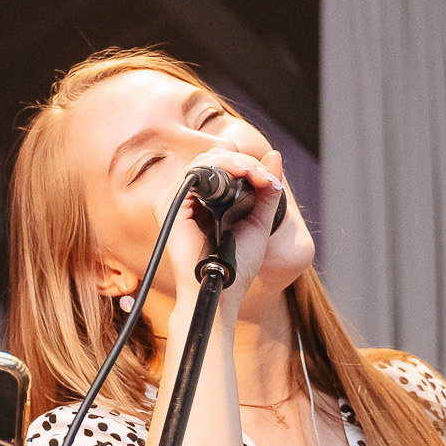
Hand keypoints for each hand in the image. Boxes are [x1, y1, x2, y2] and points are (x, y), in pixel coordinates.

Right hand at [149, 147, 283, 318]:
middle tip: (266, 178)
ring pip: (205, 159)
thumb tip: (274, 156)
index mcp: (204, 203)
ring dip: (237, 161)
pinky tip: (244, 174)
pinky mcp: (170, 205)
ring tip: (258, 176)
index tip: (270, 180)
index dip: (247, 165)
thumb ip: (266, 190)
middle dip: (245, 161)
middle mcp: (187, 199)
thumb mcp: (258, 220)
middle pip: (213, 158)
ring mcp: (175, 200)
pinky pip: (196, 171)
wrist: (222, 289)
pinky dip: (223, 166)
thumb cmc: (237, 265)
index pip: (221, 167)